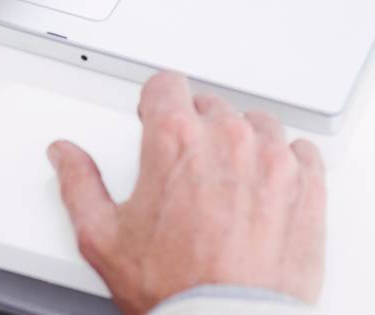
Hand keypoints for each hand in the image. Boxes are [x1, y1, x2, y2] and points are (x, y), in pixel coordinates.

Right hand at [48, 73, 325, 312]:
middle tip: (187, 167)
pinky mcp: (308, 188)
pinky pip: (302, 153)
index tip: (155, 120)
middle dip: (196, 129)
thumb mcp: (103, 238)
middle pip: (211, 105)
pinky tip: (269, 187)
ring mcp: (273, 162)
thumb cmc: (175, 289)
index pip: (166, 84)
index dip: (155, 103)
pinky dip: (287, 164)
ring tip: (229, 180)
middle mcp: (228, 140)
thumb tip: (66, 156)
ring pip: (258, 125)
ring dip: (243, 143)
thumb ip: (80, 185)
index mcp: (175, 141)